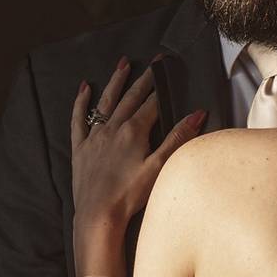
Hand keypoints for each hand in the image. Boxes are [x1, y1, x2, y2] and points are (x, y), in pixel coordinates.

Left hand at [71, 57, 206, 276]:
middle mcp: (113, 128)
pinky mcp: (81, 148)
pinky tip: (85, 88)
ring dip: (116, 82)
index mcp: (134, 132)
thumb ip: (178, 138)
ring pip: (106, 102)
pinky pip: (79, 119)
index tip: (167, 69)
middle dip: (143, 79)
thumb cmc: (130, 194)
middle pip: (130, 98)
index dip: (161, 87)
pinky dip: (81, 102)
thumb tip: (197, 114)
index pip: (151, 104)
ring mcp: (94, 137)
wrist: (97, 214)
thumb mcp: (160, 167)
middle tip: (153, 62)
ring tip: (122, 63)